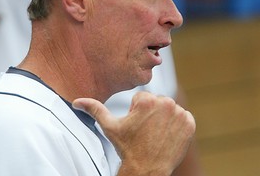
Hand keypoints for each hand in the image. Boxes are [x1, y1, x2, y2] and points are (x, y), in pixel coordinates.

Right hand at [73, 91, 195, 175]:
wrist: (146, 170)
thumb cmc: (127, 148)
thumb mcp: (109, 126)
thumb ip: (94, 109)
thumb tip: (77, 101)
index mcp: (147, 100)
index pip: (142, 98)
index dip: (137, 111)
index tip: (137, 125)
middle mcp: (166, 103)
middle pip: (157, 101)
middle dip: (151, 113)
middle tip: (145, 130)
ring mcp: (179, 114)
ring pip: (169, 109)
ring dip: (164, 118)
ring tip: (155, 133)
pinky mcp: (189, 124)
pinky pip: (183, 116)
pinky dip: (177, 124)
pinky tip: (166, 135)